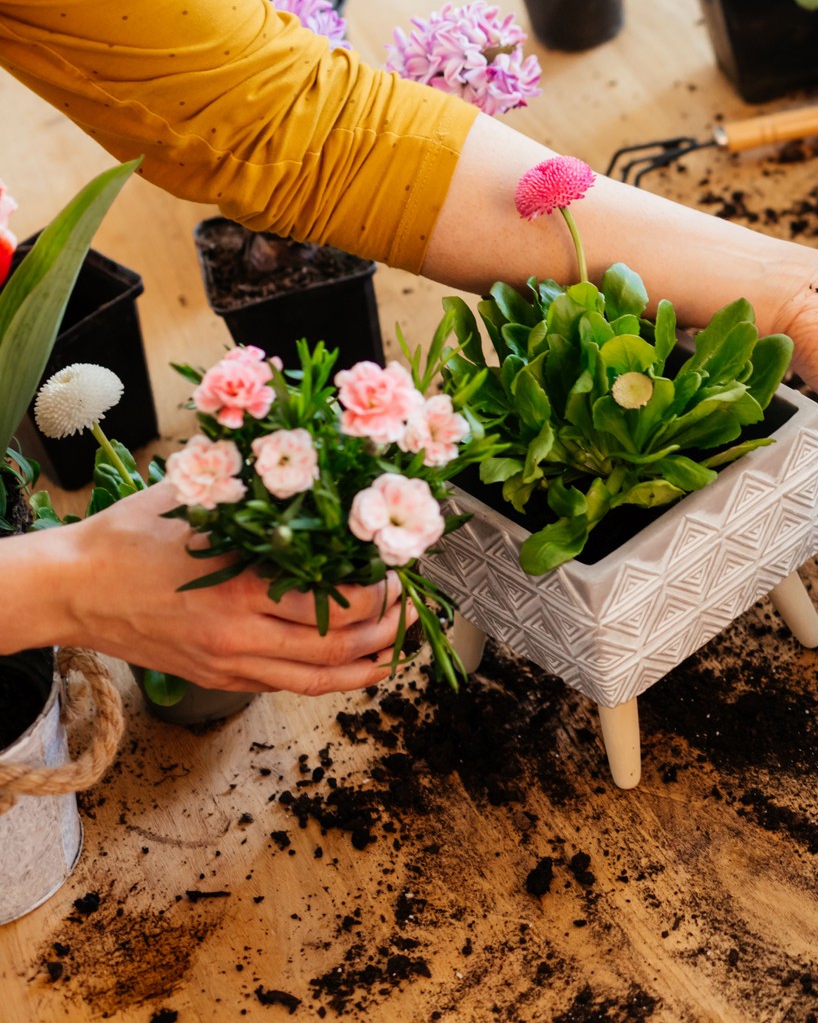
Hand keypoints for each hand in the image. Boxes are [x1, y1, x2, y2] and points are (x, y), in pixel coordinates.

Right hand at [53, 483, 413, 694]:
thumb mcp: (196, 502)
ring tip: (398, 644)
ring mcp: (229, 665)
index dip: (382, 589)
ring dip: (369, 663)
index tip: (400, 566)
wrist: (69, 588)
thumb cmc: (127, 540)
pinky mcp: (218, 680)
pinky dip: (328, 678)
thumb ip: (254, 493)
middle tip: (413, 605)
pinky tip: (352, 663)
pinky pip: (287, 686)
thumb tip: (311, 466)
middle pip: (340, 646)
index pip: (338, 601)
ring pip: (319, 680)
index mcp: (241, 589)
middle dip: (389, 628)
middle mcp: (240, 636)